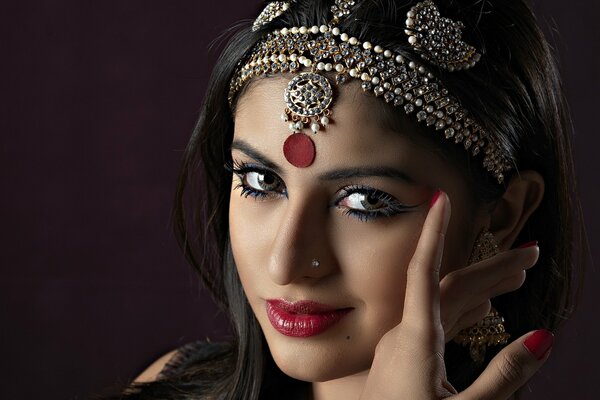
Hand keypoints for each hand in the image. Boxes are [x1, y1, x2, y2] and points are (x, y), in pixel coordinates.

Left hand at [360, 190, 552, 399]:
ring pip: (445, 303)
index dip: (434, 231)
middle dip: (492, 266)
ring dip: (481, 286)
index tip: (439, 196)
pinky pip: (437, 321)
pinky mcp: (406, 358)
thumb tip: (543, 337)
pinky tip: (485, 305)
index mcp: (415, 338)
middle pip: (450, 285)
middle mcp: (405, 333)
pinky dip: (464, 308)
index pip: (424, 270)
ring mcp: (404, 345)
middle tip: (533, 253)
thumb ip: (503, 377)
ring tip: (519, 272)